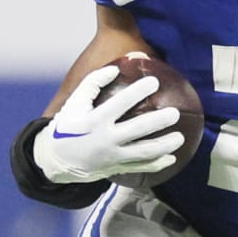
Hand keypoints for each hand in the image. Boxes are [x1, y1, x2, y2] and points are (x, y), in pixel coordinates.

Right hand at [32, 64, 183, 183]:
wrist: (58, 159)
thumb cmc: (69, 124)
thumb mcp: (75, 102)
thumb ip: (93, 83)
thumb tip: (115, 68)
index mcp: (95, 120)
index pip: (120, 103)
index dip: (137, 91)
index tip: (154, 82)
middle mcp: (105, 139)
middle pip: (137, 129)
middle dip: (158, 121)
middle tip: (174, 113)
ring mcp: (112, 156)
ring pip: (143, 153)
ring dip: (164, 146)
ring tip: (180, 138)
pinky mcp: (116, 168)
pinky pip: (140, 168)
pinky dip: (157, 164)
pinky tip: (172, 158)